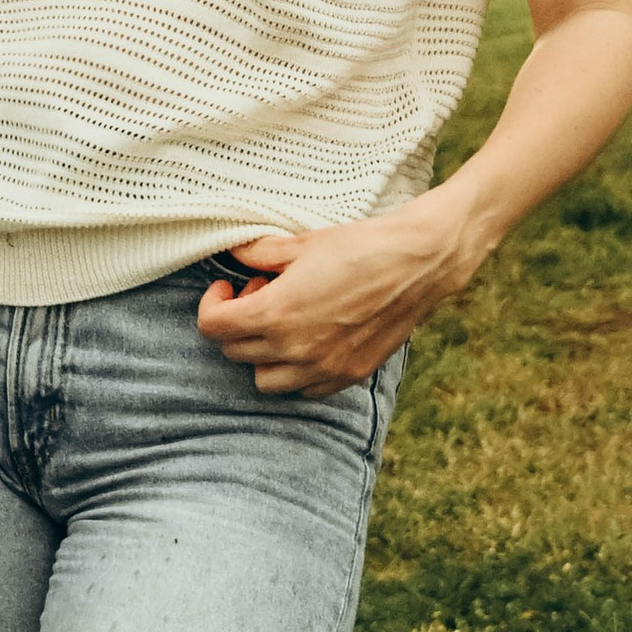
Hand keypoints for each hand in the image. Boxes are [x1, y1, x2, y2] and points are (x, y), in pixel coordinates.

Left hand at [195, 203, 470, 395]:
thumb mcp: (303, 243)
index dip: (212, 304)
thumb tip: (235, 253)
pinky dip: (296, 371)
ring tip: (283, 322)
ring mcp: (323, 367)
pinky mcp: (349, 374)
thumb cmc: (362, 245)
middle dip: (238, 323)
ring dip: (262, 353)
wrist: (420, 262)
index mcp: (276, 313)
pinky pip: (304, 389)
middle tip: (261, 294)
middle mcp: (295, 348)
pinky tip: (310, 339)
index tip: (227, 288)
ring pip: (264, 380)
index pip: (213, 327)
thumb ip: (261, 253)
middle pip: (234, 352)